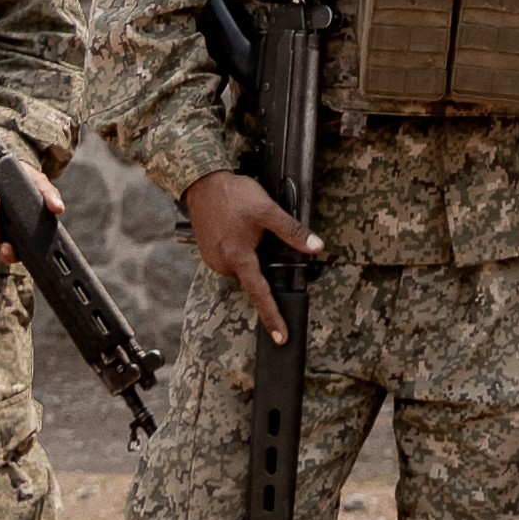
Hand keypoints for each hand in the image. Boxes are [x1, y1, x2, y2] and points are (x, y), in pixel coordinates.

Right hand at [183, 169, 320, 331]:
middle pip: (253, 276)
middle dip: (263, 262)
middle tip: (261, 232)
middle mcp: (223, 264)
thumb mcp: (268, 210)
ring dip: (251, 254)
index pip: (260, 294)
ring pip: (242, 266)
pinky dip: (240, 250)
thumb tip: (316, 247)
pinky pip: (231, 258)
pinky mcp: (208, 252)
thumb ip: (292, 231)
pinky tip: (239, 229)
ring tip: (246, 225)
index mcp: (238, 258)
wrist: (202, 182)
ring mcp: (213, 259)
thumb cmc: (233, 195)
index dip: (272, 316)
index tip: (281, 337)